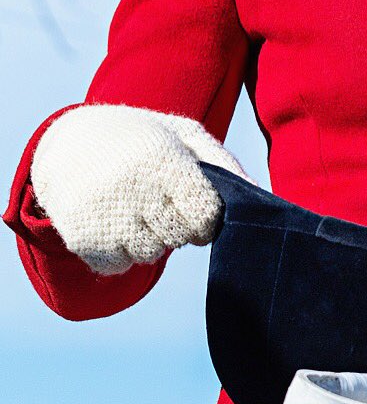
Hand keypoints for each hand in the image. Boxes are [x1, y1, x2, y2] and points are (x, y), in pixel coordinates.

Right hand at [31, 103, 250, 274]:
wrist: (68, 141)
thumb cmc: (145, 141)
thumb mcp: (184, 137)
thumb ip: (224, 164)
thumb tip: (261, 196)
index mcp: (161, 159)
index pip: (205, 216)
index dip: (205, 220)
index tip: (196, 211)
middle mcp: (131, 186)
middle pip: (179, 238)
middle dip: (178, 228)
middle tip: (161, 206)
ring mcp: (103, 213)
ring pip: (149, 254)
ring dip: (149, 241)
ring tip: (135, 211)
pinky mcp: (81, 236)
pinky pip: (118, 266)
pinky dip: (120, 253)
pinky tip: (113, 224)